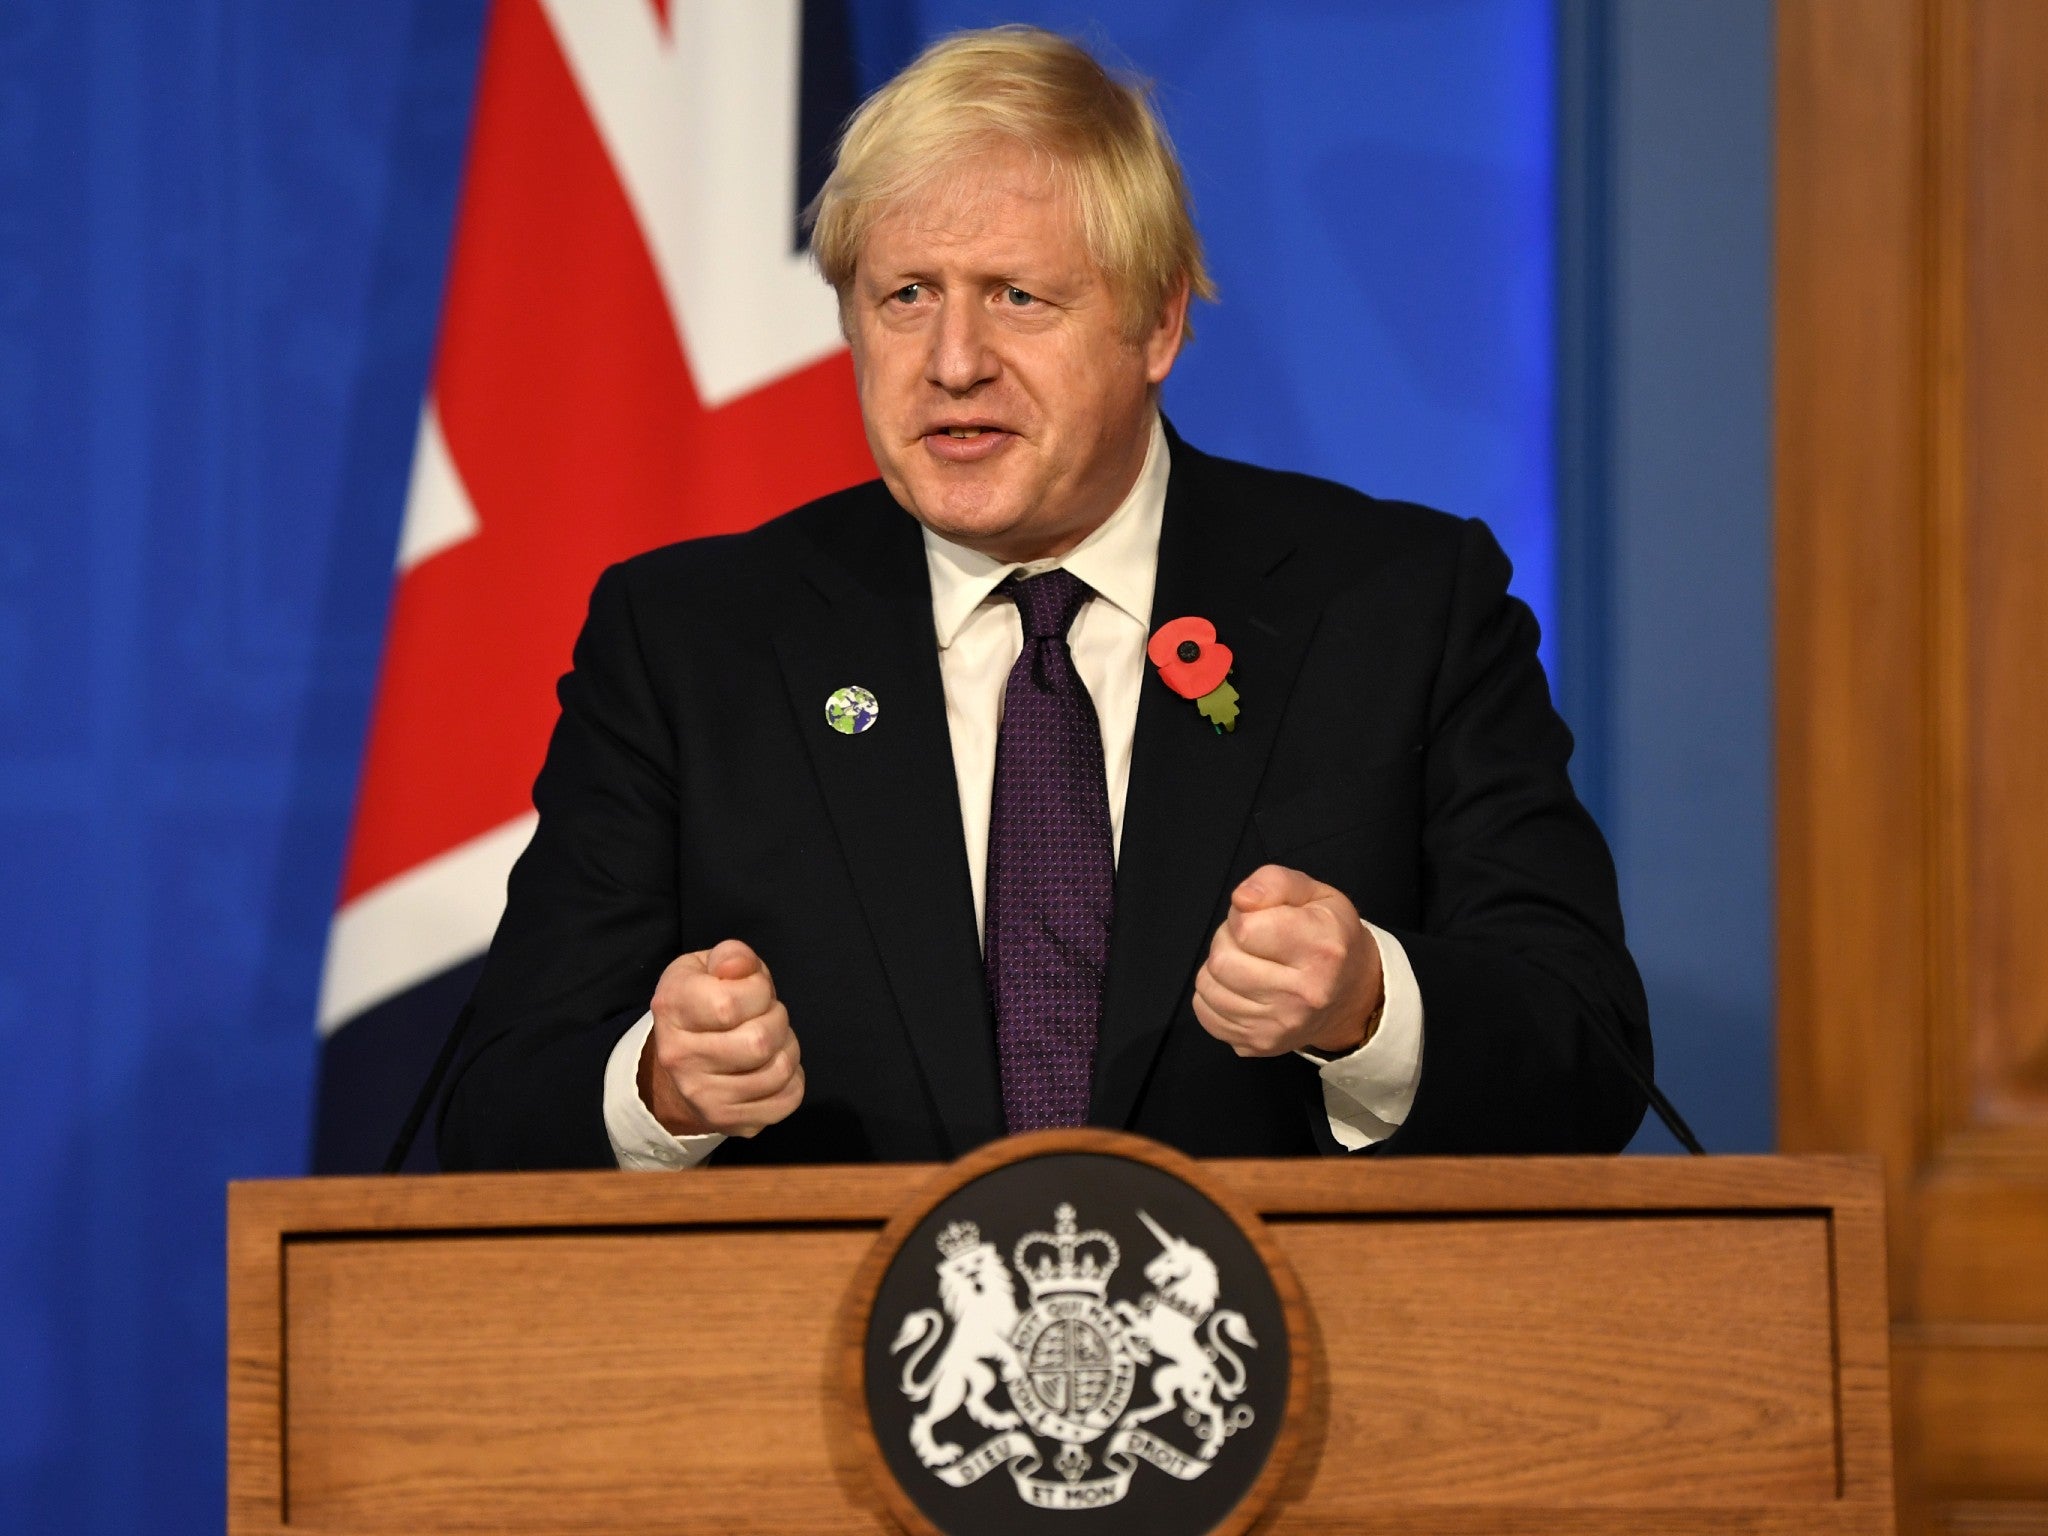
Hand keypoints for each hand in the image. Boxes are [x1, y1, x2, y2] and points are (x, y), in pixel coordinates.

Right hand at [639, 939, 803, 1137]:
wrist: (682, 1061)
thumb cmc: (705, 1002)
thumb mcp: (709, 966)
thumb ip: (732, 956)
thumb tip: (739, 968)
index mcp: (671, 1008)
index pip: (729, 1004)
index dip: (758, 991)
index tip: (753, 990)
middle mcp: (679, 1057)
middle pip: (759, 1043)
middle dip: (777, 1020)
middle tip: (766, 1017)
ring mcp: (702, 1096)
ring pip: (778, 1072)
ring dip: (787, 1049)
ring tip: (771, 1040)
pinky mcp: (728, 1122)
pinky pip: (787, 1100)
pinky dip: (793, 1079)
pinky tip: (772, 1066)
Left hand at [1193, 865, 1384, 1057]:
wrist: (1350, 995)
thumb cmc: (1329, 937)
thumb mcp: (1315, 894)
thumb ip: (1275, 882)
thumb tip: (1241, 899)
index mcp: (1321, 950)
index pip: (1246, 929)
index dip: (1243, 915)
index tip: (1261, 918)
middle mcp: (1304, 995)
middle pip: (1222, 961)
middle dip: (1227, 941)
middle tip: (1252, 941)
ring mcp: (1280, 1026)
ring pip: (1208, 986)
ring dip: (1219, 968)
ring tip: (1248, 963)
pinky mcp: (1259, 1045)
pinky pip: (1205, 1012)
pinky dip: (1214, 995)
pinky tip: (1240, 987)